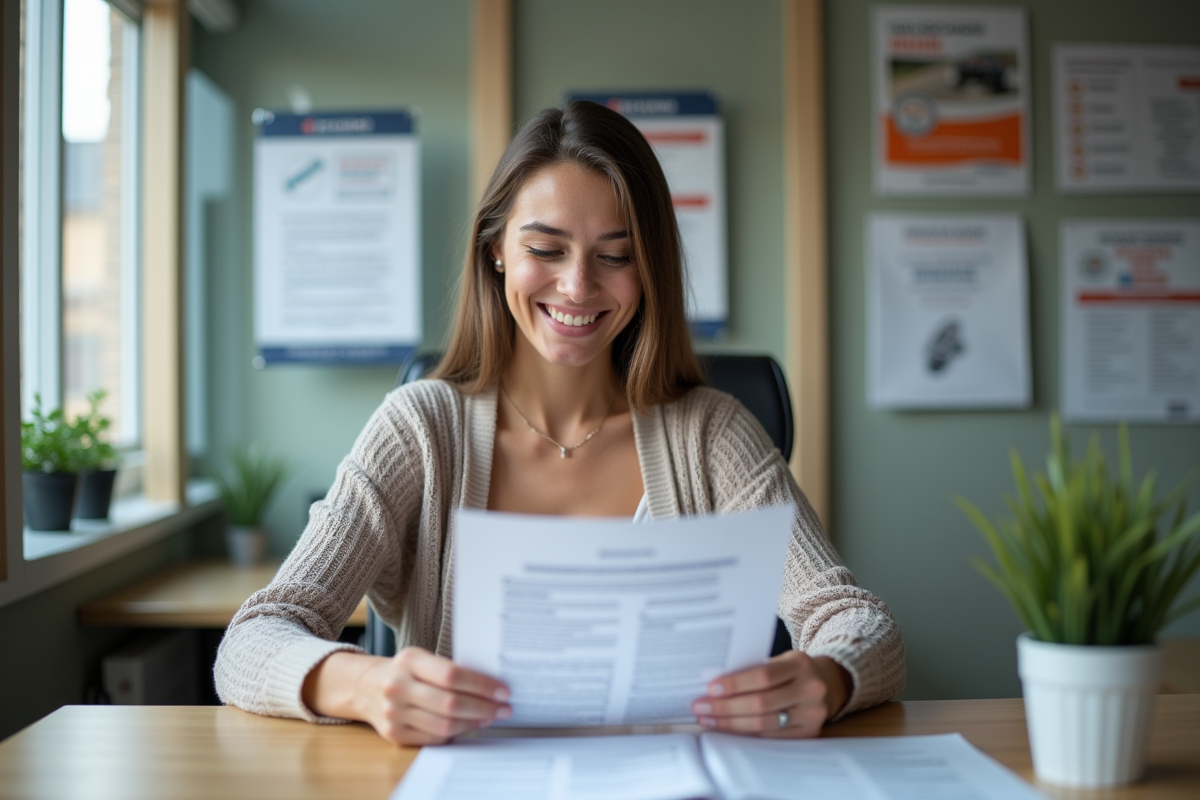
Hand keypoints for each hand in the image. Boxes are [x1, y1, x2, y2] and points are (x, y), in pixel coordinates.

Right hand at [303, 646, 511, 744]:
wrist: (365, 686)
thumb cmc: (405, 671)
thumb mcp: (422, 659)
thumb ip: (449, 669)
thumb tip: (491, 685)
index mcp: (409, 660)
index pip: (452, 674)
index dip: (481, 685)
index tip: (502, 691)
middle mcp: (398, 686)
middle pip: (450, 703)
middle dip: (483, 707)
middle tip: (504, 708)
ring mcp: (393, 712)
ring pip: (443, 725)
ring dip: (473, 723)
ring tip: (490, 717)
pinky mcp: (394, 733)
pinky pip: (433, 738)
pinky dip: (456, 733)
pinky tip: (469, 726)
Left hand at [690, 652, 850, 737]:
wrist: (827, 683)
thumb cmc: (792, 670)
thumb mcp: (780, 660)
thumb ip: (754, 670)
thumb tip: (714, 685)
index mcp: (800, 664)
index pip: (763, 676)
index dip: (735, 684)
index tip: (711, 688)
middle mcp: (810, 689)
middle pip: (761, 704)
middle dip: (726, 707)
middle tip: (700, 707)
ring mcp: (812, 714)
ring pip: (763, 724)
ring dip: (730, 724)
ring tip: (708, 719)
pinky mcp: (809, 733)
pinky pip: (771, 737)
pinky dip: (746, 734)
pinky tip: (727, 729)